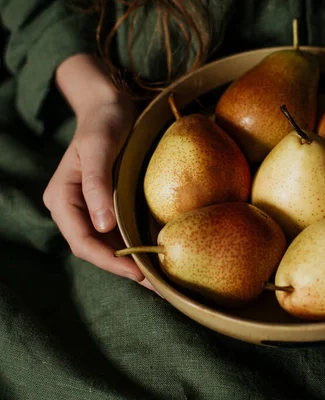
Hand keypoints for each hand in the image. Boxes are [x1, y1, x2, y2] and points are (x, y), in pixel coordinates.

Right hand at [43, 54, 154, 290]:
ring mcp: (92, 209)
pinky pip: (120, 233)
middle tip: (156, 285)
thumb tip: (102, 226)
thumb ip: (97, 185)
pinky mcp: (109, 205)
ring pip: (109, 246)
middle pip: (96, 249)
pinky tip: (157, 255)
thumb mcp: (99, 149)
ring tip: (160, 280)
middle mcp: (74, 209)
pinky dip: (137, 246)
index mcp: (62, 199)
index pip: (83, 241)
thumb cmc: (103, 122)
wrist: (111, 106)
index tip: (138, 272)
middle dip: (124, 268)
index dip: (109, 261)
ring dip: (132, 262)